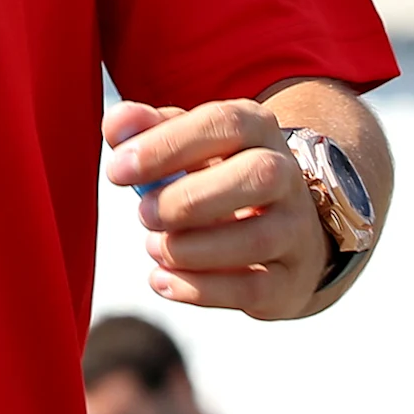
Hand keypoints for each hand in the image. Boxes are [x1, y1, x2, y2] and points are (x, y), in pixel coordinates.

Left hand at [103, 96, 327, 318]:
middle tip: (142, 214)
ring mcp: (296, 230)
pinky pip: (252, 288)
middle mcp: (286, 175)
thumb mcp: (186, 144)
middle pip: (257, 176)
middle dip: (187, 199)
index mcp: (257, 129)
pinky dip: (199, 289)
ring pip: (256, 238)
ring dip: (191, 248)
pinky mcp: (290, 280)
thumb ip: (147, 130)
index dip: (167, 145)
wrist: (278, 231)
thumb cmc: (217, 177)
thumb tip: (117, 126)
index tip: (118, 169)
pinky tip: (162, 279)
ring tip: (154, 246)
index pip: (224, 124)